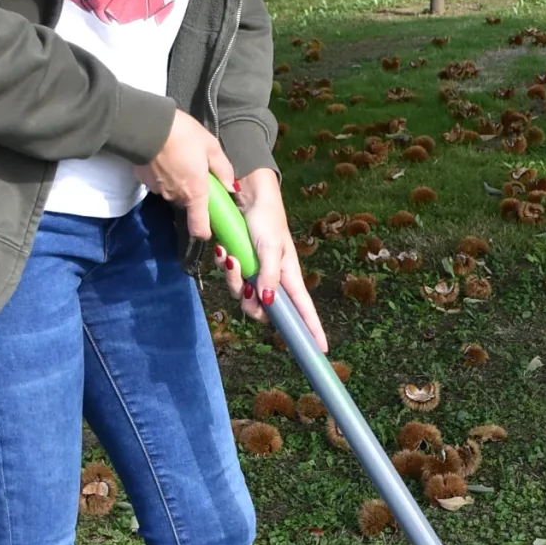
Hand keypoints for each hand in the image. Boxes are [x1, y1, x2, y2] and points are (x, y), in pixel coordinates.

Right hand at [135, 110, 234, 242]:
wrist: (148, 125)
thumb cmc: (184, 135)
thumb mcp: (211, 147)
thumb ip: (223, 169)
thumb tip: (231, 187)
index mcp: (195, 193)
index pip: (199, 229)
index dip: (206, 231)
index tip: (210, 223)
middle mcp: (176, 197)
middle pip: (188, 205)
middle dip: (194, 194)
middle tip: (198, 172)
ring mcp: (159, 190)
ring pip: (174, 193)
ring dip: (179, 183)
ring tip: (180, 160)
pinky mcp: (145, 181)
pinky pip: (160, 184)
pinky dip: (164, 176)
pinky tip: (166, 159)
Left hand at [214, 167, 327, 352]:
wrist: (246, 195)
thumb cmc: (267, 218)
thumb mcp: (270, 247)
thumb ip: (269, 274)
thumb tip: (268, 301)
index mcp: (289, 275)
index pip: (304, 308)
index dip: (312, 329)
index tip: (320, 350)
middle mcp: (273, 278)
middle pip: (264, 309)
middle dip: (251, 303)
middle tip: (246, 286)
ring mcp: (255, 272)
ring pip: (243, 294)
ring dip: (234, 280)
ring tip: (232, 257)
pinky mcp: (240, 263)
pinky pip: (231, 278)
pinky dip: (226, 267)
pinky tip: (224, 251)